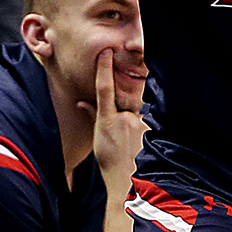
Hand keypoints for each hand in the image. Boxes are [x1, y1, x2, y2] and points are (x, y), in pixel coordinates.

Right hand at [86, 46, 146, 188]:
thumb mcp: (97, 137)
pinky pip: (147, 119)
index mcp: (107, 119)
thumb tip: (81, 103)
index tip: (106, 52)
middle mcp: (124, 118)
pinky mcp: (150, 129)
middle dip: (127, 105)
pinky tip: (144, 142)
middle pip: (127, 100)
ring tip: (134, 141)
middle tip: (128, 115)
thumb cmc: (110, 159)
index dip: (104, 69)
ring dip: (136, 121)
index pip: (104, 88)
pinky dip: (145, 126)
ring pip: (138, 111)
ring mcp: (138, 124)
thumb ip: (91, 116)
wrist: (127, 179)